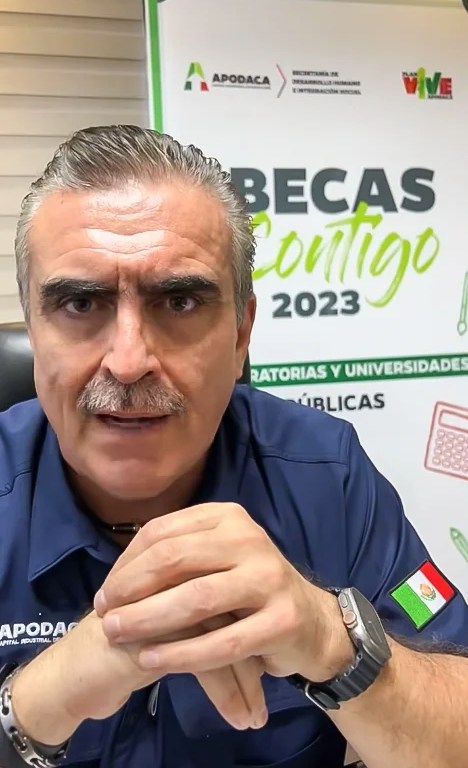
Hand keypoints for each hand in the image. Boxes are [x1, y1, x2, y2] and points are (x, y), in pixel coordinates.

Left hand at [95, 503, 352, 699]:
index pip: (164, 532)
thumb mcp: (216, 558)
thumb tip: (118, 573)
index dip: (126, 562)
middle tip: (102, 613)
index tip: (105, 591)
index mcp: (228, 517)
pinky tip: (151, 659)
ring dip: (148, 618)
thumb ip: (178, 556)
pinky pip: (222, 641)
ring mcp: (269, 578)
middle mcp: (250, 539)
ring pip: (196, 599)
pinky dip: (180, 652)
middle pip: (175, 559)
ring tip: (116, 635)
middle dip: (131, 588)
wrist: (311, 621)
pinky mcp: (283, 620)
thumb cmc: (248, 588)